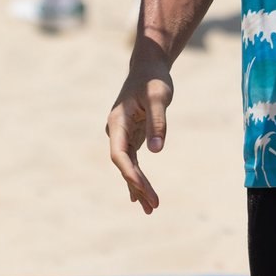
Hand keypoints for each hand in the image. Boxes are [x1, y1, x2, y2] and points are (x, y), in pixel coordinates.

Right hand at [106, 63, 173, 213]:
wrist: (148, 67)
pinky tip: (140, 194)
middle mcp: (116, 131)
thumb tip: (156, 151)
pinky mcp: (132, 135)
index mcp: (118, 122)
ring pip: (128, 165)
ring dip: (137, 186)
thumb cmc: (153, 79)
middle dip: (137, 186)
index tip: (144, 189)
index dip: (130, 173)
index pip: (120, 154)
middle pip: (124, 164)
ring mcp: (123, 134)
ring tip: (150, 208)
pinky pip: (133, 161)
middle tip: (153, 206)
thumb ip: (158, 122)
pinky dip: (138, 177)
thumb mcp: (159, 97)